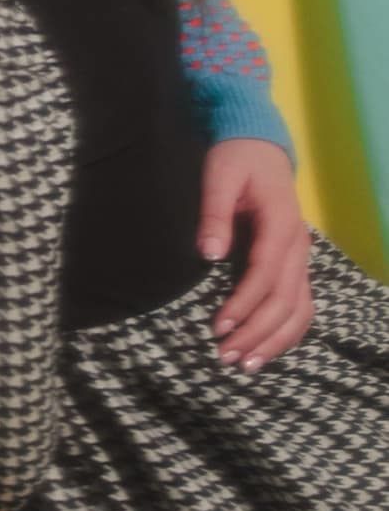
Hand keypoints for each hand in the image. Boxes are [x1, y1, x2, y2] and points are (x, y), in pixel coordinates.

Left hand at [197, 140, 313, 367]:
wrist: (260, 146)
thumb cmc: (236, 159)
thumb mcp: (219, 177)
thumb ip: (214, 214)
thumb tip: (209, 255)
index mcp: (280, 224)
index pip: (264, 275)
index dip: (243, 304)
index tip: (218, 326)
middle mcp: (297, 247)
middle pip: (284, 300)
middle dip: (256, 332)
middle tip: (225, 356)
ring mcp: (300, 258)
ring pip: (299, 309)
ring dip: (275, 340)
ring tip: (246, 365)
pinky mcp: (295, 265)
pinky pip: (301, 305)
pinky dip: (288, 332)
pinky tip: (267, 350)